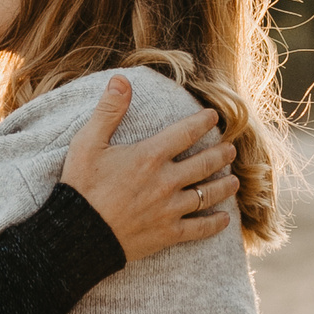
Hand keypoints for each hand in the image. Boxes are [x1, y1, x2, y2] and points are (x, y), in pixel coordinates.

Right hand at [60, 76, 238, 261]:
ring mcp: (169, 209)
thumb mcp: (88, 143)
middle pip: (204, 164)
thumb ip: (108, 111)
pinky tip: (224, 219)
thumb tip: (121, 80)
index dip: (202, 122)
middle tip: (231, 150)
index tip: (214, 117)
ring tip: (235, 180)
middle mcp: (166, 181)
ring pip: (207, 195)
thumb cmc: (82, 186)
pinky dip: (214, 224)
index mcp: (150, 156)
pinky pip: (199, 228)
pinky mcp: (167, 233)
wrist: (78, 233)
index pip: (186, 133)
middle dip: (221, 155)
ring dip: (224, 186)